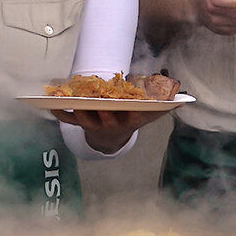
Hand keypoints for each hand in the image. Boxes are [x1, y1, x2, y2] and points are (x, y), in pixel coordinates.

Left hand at [49, 108, 175, 153]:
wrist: (112, 139)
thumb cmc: (133, 119)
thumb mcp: (150, 115)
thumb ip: (165, 106)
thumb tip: (184, 100)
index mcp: (129, 121)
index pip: (130, 116)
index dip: (128, 110)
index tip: (126, 103)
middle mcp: (112, 125)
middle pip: (106, 116)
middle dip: (101, 107)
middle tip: (95, 98)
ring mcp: (95, 125)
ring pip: (86, 118)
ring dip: (78, 108)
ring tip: (71, 97)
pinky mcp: (81, 124)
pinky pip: (70, 119)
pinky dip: (60, 113)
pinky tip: (51, 105)